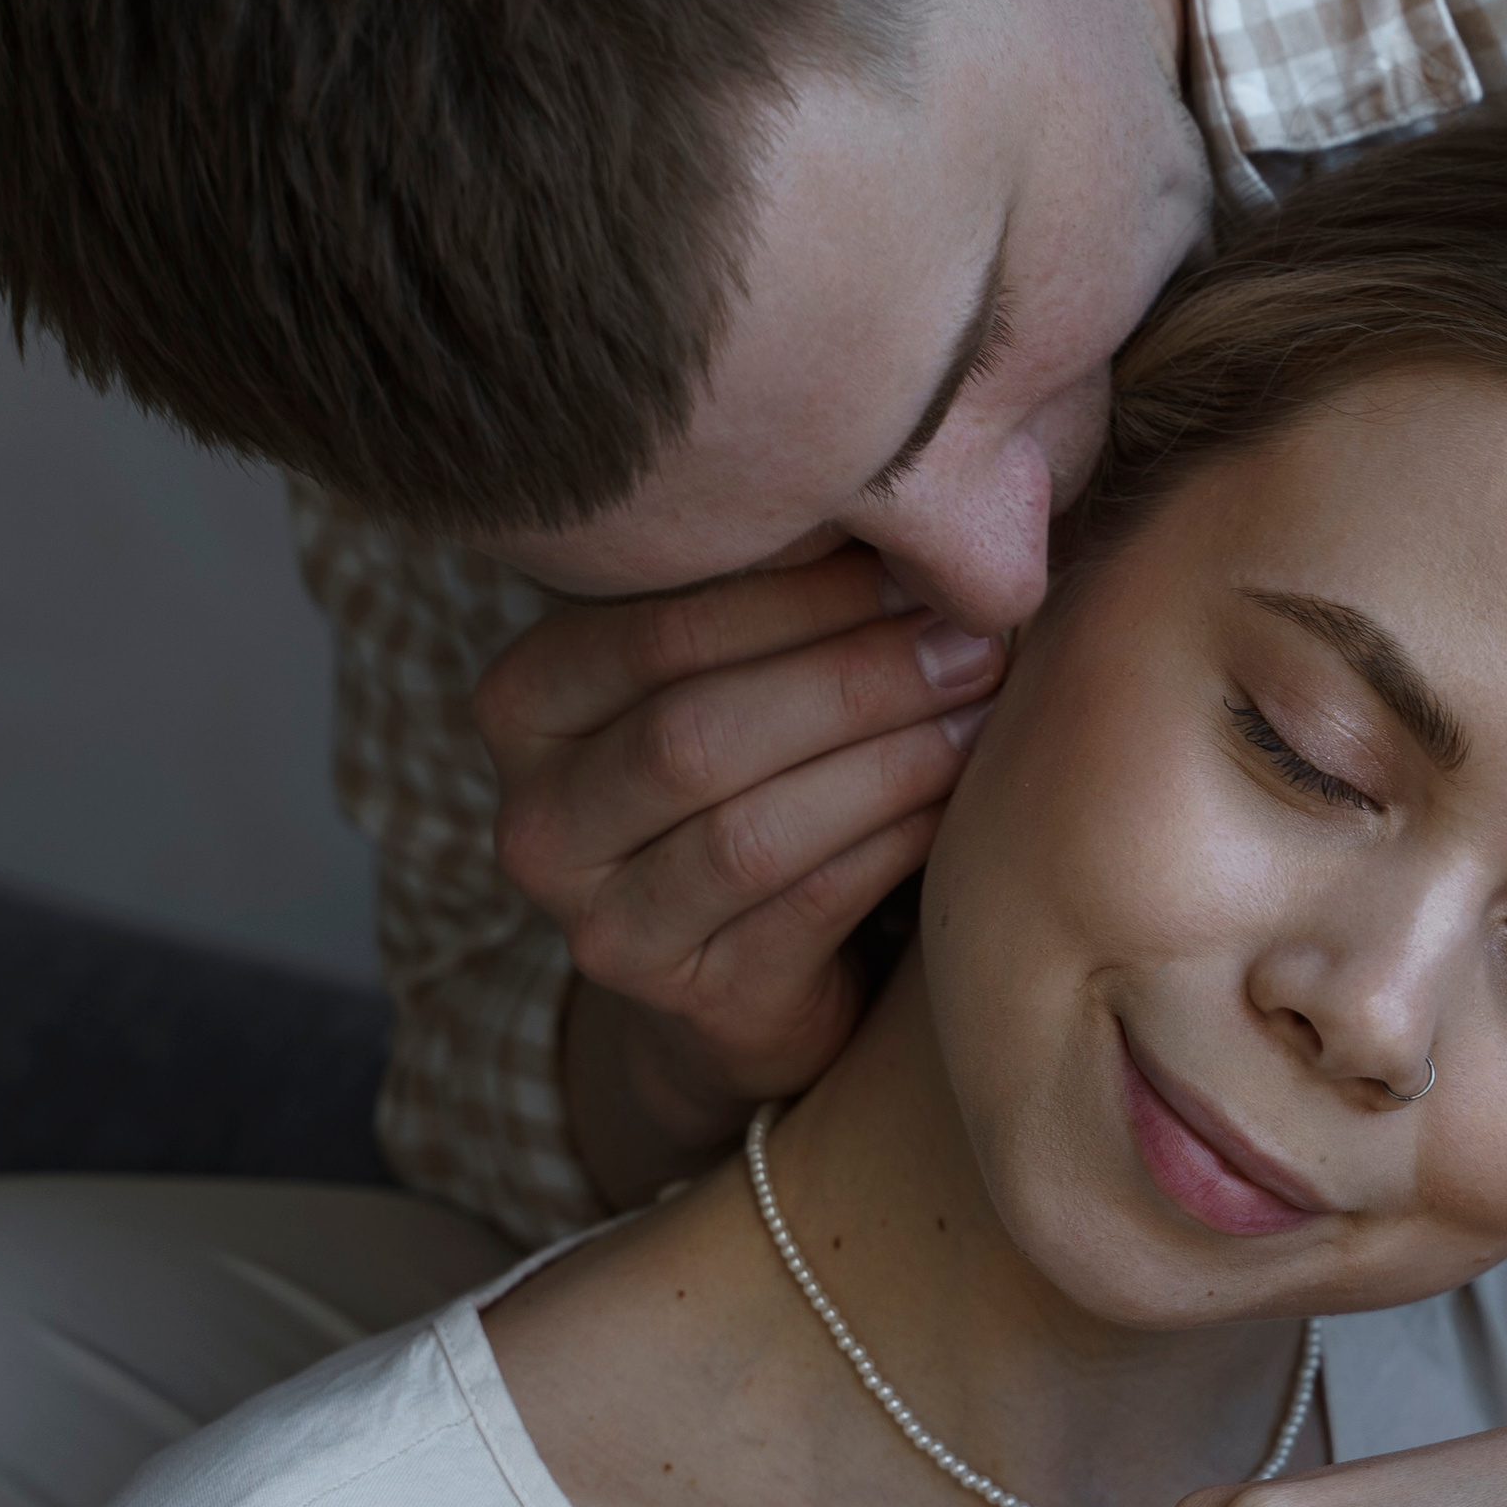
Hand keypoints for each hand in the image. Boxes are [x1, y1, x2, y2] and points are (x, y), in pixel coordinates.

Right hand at [476, 550, 1003, 1191]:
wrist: (740, 978)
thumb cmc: (751, 781)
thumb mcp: (727, 679)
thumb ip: (771, 603)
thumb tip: (907, 503)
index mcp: (524, 707)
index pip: (656, 632)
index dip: (798, 595)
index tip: (916, 562)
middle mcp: (536, 823)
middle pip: (699, 732)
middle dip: (853, 678)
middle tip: (971, 641)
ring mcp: (602, 928)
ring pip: (753, 830)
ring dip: (888, 762)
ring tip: (982, 711)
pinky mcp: (693, 1003)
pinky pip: (807, 909)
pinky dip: (895, 844)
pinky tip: (961, 801)